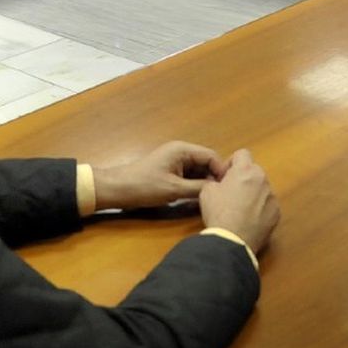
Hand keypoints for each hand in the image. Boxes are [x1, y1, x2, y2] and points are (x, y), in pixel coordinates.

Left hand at [92, 141, 223, 211]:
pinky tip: (200, 197)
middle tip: (223, 195)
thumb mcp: (174, 190)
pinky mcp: (171, 171)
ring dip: (205, 182)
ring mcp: (175, 161)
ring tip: (214, 198)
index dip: (221, 171)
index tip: (228, 188)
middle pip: (206, 162)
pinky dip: (195, 185)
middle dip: (214, 177)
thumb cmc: (145, 186)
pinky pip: (189, 176)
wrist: (118, 189)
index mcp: (183, 150)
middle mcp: (181, 152)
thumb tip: (218, 190)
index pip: (211, 156)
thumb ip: (198, 188)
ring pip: (198, 170)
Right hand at [198, 148, 279, 253]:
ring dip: (252, 193)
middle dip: (243, 178)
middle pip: (253, 171)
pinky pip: (268, 205)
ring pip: (261, 188)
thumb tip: (218, 182)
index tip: (224, 176)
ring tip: (239, 209)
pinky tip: (248, 220)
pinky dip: (260, 208)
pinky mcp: (276, 213)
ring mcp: (272, 197)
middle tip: (230, 192)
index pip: (242, 153)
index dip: (231, 162)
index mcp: (246, 170)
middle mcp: (263, 180)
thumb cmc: (219, 213)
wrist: (232, 241)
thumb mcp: (206, 192)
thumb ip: (214, 180)